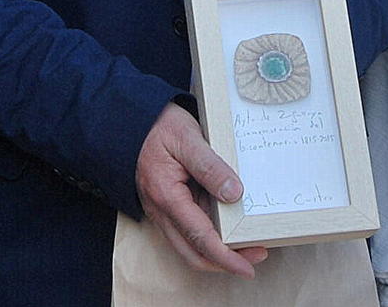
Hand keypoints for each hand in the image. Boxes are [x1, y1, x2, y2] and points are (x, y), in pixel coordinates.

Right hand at [135, 103, 267, 277]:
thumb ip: (210, 166)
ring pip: (190, 246)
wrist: (131, 121)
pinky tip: (229, 227)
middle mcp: (162, 211)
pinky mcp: (168, 206)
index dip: (225, 257)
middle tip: (256, 256)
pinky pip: (188, 230)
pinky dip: (210, 237)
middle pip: (194, 253)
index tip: (247, 267)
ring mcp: (163, 211)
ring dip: (218, 252)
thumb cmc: (158, 126)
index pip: (200, 237)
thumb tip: (234, 193)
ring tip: (248, 245)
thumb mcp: (187, 138)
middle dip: (225, 262)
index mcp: (167, 196)